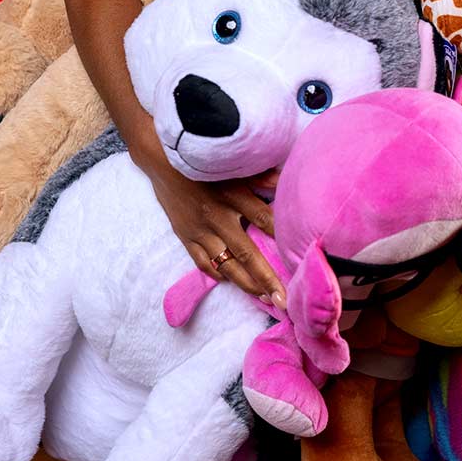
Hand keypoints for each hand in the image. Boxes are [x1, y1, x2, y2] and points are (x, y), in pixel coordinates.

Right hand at [139, 146, 283, 305]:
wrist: (162, 159)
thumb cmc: (205, 160)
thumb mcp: (235, 164)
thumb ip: (263, 175)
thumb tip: (289, 182)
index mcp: (234, 195)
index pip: (265, 221)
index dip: (283, 241)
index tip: (299, 261)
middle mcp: (218, 216)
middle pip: (247, 253)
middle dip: (267, 279)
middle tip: (283, 301)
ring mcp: (200, 230)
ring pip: (226, 264)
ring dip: (246, 284)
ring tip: (264, 299)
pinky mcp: (185, 236)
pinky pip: (203, 262)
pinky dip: (218, 274)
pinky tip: (232, 282)